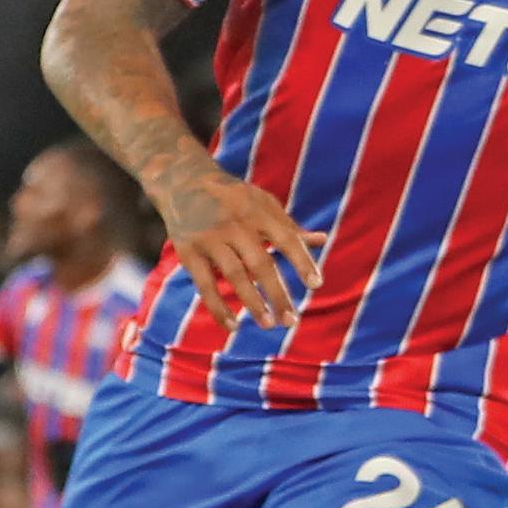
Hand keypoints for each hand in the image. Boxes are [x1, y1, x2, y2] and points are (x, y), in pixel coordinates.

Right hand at [149, 166, 324, 330]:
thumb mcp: (264, 203)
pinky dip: (218, 307)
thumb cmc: (234, 197)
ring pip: (235, 276)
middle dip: (278, 294)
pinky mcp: (188, 252)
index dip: (302, 262)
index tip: (316, 285)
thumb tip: (323, 240)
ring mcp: (210, 239)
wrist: (184, 182)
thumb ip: (290, 226)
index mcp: (259, 212)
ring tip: (269, 325)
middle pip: (261, 264)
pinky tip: (233, 326)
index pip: (286, 239)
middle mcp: (236, 225)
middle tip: (292, 320)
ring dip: (253, 303)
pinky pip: (204, 285)